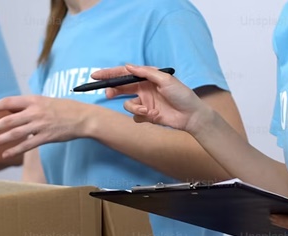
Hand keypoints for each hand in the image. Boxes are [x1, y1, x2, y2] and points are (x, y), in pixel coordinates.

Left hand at [0, 95, 92, 157]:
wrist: (83, 117)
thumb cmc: (65, 109)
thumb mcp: (46, 101)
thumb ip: (30, 106)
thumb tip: (13, 111)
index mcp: (34, 100)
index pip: (10, 102)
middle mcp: (35, 112)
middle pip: (9, 120)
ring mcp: (40, 125)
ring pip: (15, 134)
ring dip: (0, 139)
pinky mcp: (46, 137)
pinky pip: (27, 145)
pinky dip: (15, 150)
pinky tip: (5, 154)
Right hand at [93, 64, 212, 132]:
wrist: (191, 116)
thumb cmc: (182, 94)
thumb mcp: (165, 79)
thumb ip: (145, 73)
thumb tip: (128, 66)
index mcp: (147, 78)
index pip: (125, 74)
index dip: (110, 74)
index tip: (96, 76)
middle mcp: (144, 89)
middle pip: (121, 88)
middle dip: (113, 91)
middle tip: (109, 94)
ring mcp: (144, 102)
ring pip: (128, 105)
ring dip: (135, 108)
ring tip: (147, 111)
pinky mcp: (146, 115)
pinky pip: (135, 116)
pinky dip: (142, 116)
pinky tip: (153, 116)